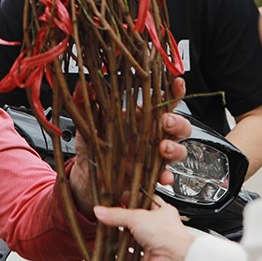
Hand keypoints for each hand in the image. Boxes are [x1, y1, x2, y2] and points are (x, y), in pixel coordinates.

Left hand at [67, 76, 190, 207]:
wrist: (85, 177)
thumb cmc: (91, 145)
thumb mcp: (86, 122)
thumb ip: (85, 101)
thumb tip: (83, 84)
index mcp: (139, 118)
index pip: (161, 102)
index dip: (174, 91)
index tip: (178, 83)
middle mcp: (150, 136)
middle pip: (177, 126)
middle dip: (177, 122)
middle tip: (166, 122)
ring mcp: (152, 157)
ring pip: (178, 150)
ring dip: (176, 148)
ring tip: (164, 148)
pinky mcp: (149, 177)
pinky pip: (165, 176)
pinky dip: (167, 176)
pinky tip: (163, 176)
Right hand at [92, 200, 193, 260]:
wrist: (175, 259)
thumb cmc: (168, 235)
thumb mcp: (137, 217)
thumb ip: (117, 214)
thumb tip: (101, 211)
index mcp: (160, 210)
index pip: (141, 200)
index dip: (128, 198)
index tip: (114, 198)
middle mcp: (156, 226)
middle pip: (134, 220)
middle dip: (120, 219)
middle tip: (106, 215)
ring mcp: (151, 242)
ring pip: (131, 238)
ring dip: (119, 237)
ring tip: (105, 231)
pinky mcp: (146, 258)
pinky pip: (130, 255)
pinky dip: (120, 254)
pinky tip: (111, 250)